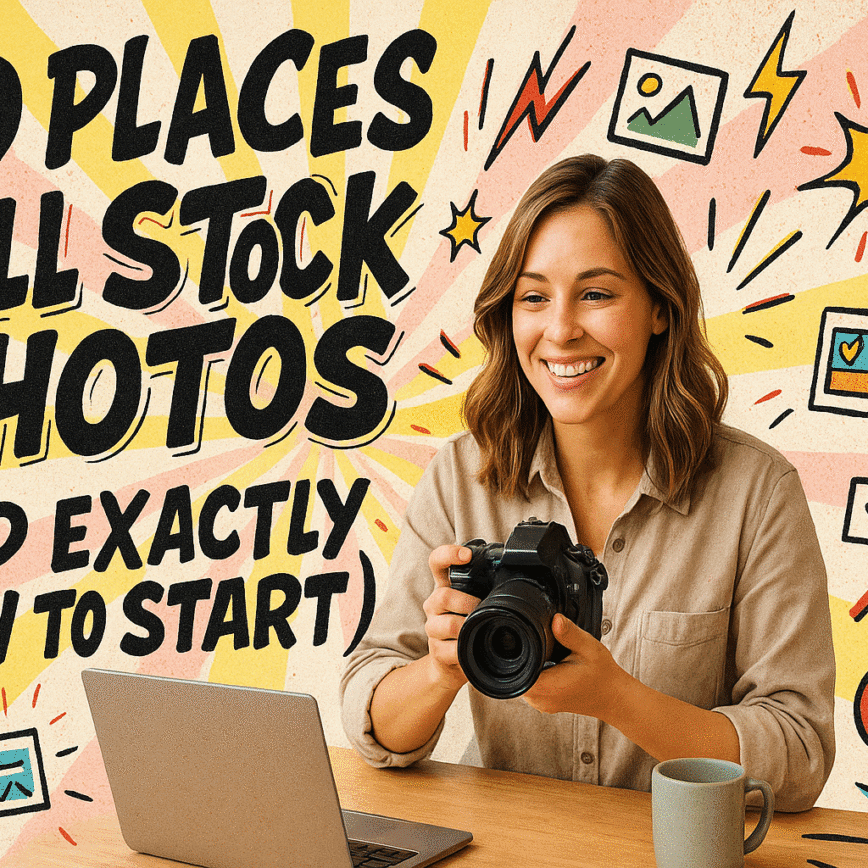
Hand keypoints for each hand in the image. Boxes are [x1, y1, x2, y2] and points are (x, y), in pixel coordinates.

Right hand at [422, 544, 480, 690]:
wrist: (455, 661)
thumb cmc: (473, 624)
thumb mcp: (479, 601)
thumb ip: (489, 588)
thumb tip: (523, 576)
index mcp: (446, 586)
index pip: (437, 561)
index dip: (448, 554)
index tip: (466, 556)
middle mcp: (434, 603)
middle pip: (443, 596)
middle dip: (467, 603)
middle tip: (481, 609)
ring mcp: (433, 627)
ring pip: (448, 624)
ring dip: (468, 627)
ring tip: (479, 629)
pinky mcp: (436, 650)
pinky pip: (450, 649)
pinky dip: (465, 649)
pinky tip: (472, 648)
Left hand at [522, 614, 629, 720]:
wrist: (615, 698)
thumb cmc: (603, 675)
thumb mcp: (588, 648)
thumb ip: (569, 633)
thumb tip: (555, 620)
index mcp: (548, 686)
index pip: (515, 671)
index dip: (515, 654)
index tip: (523, 640)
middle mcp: (540, 699)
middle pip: (514, 673)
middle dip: (523, 656)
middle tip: (539, 643)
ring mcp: (541, 704)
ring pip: (521, 679)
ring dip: (529, 665)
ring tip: (546, 654)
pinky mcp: (544, 703)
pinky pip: (530, 685)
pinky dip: (535, 672)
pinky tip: (547, 664)